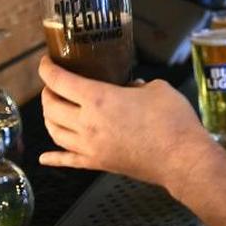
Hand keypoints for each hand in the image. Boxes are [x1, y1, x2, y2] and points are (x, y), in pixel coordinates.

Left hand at [37, 55, 220, 188]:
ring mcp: (90, 146)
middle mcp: (88, 123)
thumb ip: (137, 85)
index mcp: (99, 99)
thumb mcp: (156, 88)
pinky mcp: (98, 164)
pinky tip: (45, 157)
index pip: (60, 81)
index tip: (46, 62)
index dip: (47, 69)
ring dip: (48, 118)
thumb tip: (132, 88)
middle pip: (51, 107)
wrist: (181, 158)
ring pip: (54, 132)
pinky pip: (68, 161)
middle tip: (53, 85)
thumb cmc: (172, 120)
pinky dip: (53, 158)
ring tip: (53, 110)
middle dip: (47, 93)